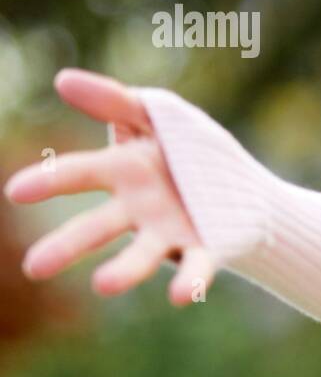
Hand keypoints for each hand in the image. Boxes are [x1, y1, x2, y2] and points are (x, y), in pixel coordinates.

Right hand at [3, 68, 214, 305]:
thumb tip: (62, 80)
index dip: (49, 182)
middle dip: (67, 245)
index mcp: (122, 171)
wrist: (242, 186)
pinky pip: (196, 268)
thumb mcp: (157, 114)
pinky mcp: (205, 250)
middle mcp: (137, 209)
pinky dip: (189, 281)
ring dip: (123, 271)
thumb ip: (115, 100)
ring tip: (103, 285)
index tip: (15, 191)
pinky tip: (181, 295)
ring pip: (141, 255)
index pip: (80, 174)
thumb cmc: (188, 147)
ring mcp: (168, 233)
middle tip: (34, 268)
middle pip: (97, 227)